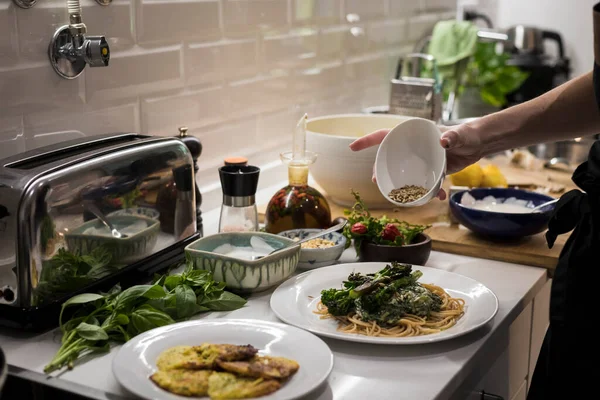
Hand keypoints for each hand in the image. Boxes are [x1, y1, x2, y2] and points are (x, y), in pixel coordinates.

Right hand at [348, 123, 483, 200]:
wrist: (481, 144)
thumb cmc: (468, 134)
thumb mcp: (460, 135)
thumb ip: (453, 136)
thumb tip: (443, 142)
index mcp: (414, 135)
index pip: (385, 135)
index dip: (367, 141)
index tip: (352, 148)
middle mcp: (413, 148)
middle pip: (389, 158)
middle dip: (380, 170)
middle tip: (377, 182)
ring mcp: (421, 160)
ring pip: (404, 173)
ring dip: (402, 186)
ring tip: (401, 196)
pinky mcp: (431, 170)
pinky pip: (423, 183)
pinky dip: (429, 191)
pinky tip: (437, 197)